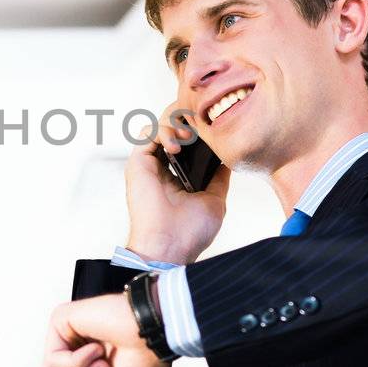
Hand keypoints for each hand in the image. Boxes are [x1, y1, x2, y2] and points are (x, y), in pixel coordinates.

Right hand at [123, 101, 230, 264]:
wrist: (171, 246)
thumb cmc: (191, 231)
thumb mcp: (215, 199)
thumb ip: (219, 177)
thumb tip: (229, 158)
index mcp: (179, 175)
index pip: (188, 142)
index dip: (200, 130)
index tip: (215, 128)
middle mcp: (162, 166)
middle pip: (174, 128)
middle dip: (189, 120)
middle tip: (201, 125)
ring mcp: (150, 163)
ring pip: (160, 124)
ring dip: (177, 123)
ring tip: (188, 137)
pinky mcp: (138, 162)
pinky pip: (146, 132)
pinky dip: (163, 131)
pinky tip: (176, 147)